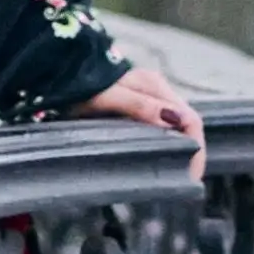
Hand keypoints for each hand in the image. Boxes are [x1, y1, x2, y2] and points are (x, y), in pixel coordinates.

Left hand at [79, 63, 205, 177]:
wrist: (57, 70)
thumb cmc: (78, 84)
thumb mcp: (107, 97)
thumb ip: (139, 106)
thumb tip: (173, 121)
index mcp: (155, 86)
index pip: (191, 119)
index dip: (196, 149)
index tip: (191, 178)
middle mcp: (157, 90)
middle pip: (186, 124)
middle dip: (191, 153)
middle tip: (184, 183)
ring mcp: (148, 97)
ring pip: (175, 126)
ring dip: (179, 149)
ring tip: (175, 176)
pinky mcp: (136, 105)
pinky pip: (160, 126)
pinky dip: (165, 144)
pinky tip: (159, 160)